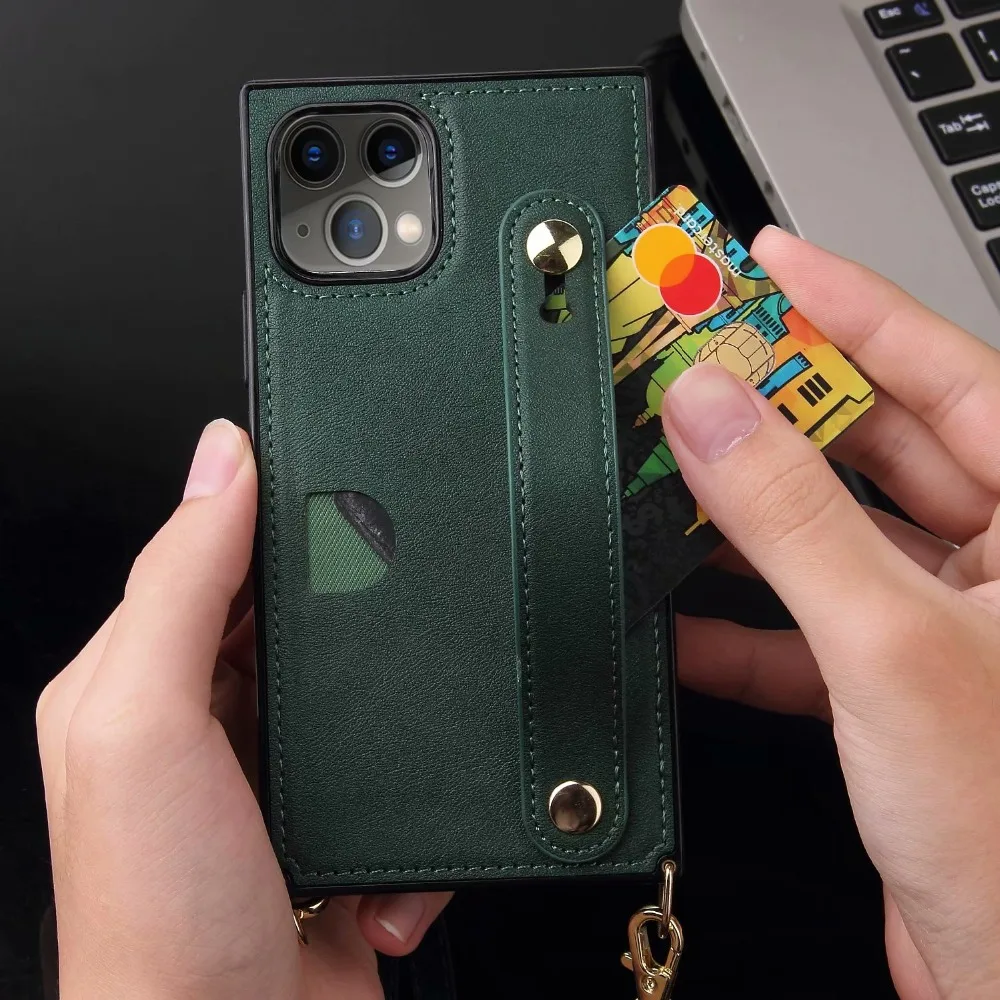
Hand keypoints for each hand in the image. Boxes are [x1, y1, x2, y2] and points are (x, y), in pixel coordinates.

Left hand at [36, 419, 449, 999]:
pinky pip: (394, 774)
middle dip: (346, 611)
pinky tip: (389, 849)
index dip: (263, 513)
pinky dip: (412, 804)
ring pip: (355, 694)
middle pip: (289, 622)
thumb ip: (180, 584)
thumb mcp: (147, 724)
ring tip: (397, 739)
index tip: (332, 476)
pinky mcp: (335, 832)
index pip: (202, 558)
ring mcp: (272, 784)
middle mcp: (201, 730)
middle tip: (397, 594)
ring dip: (392, 715)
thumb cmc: (163, 917)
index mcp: (137, 686)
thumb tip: (222, 459)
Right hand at [671, 228, 999, 999]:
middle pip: (876, 441)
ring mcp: (945, 620)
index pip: (946, 368)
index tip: (773, 259)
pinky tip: (680, 609)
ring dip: (746, 510)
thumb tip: (712, 413)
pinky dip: (739, 615)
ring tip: (669, 467)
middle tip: (695, 361)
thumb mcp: (890, 643)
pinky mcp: (893, 681)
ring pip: (831, 529)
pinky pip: (805, 618)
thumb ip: (792, 518)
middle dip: (778, 405)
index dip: (852, 304)